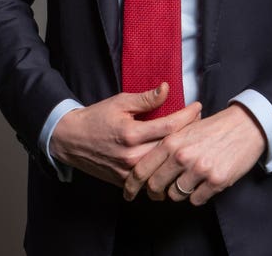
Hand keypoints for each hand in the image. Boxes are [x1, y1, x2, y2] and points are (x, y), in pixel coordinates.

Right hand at [49, 83, 201, 187]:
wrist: (72, 140)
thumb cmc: (96, 117)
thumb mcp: (120, 102)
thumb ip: (145, 99)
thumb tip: (166, 88)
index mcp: (131, 133)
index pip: (169, 126)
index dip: (187, 116)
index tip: (198, 106)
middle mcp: (132, 156)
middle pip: (171, 147)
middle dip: (189, 133)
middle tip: (199, 121)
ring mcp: (129, 172)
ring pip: (164, 166)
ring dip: (179, 152)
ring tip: (190, 139)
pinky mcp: (125, 182)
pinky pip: (152, 178)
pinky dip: (164, 168)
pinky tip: (174, 158)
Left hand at [122, 102, 265, 205]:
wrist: (244, 126)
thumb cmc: (213, 128)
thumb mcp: (184, 129)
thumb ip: (165, 145)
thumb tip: (145, 165)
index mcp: (171, 141)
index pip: (142, 169)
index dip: (132, 185)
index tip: (129, 193)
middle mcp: (182, 156)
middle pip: (155, 187)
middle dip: (155, 193)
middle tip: (159, 192)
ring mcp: (199, 169)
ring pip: (175, 195)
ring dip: (178, 192)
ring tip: (187, 180)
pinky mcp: (215, 181)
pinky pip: (195, 200)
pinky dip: (197, 195)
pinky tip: (203, 183)